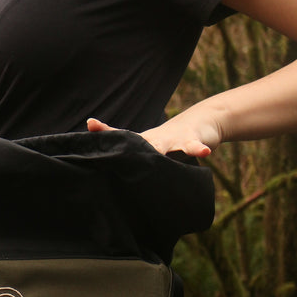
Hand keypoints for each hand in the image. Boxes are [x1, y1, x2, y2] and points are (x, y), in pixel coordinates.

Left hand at [86, 116, 217, 157]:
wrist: (200, 123)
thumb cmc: (168, 142)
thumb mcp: (149, 148)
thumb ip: (133, 159)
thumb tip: (110, 173)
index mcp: (144, 142)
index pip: (121, 136)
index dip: (107, 132)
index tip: (92, 124)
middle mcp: (155, 139)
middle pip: (142, 145)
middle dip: (131, 152)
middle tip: (118, 159)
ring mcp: (173, 138)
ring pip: (168, 145)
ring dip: (164, 150)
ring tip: (161, 155)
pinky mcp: (193, 139)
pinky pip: (196, 146)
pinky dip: (199, 148)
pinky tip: (205, 153)